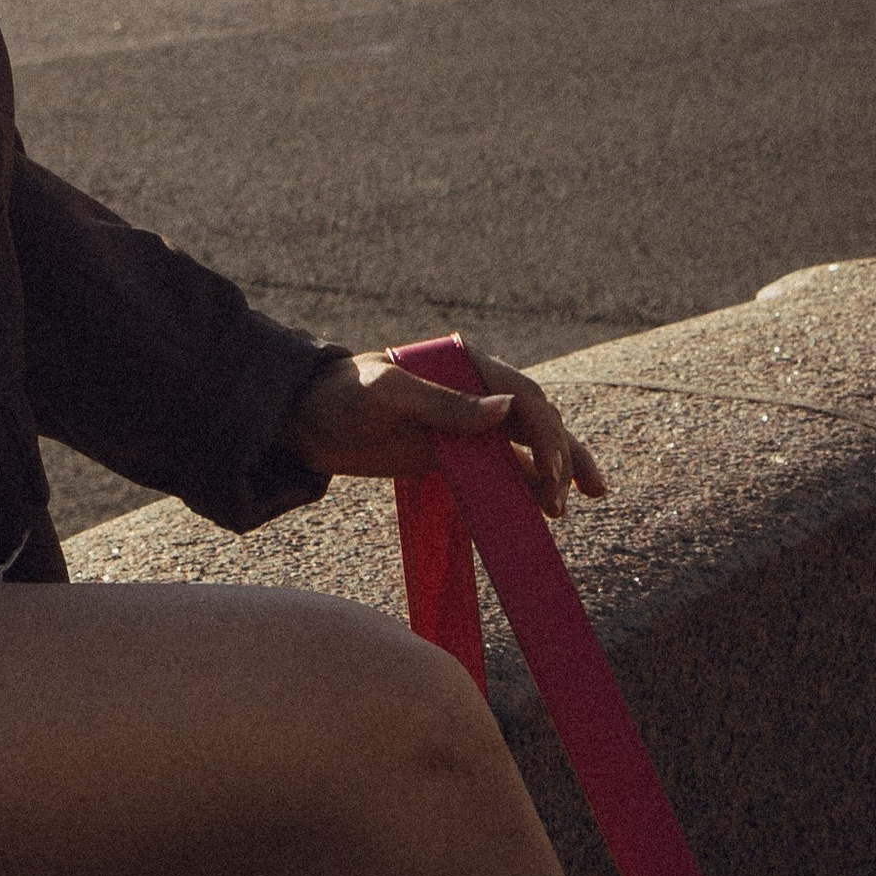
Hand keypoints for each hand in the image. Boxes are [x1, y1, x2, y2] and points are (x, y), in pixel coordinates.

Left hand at [288, 346, 605, 520]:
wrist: (308, 421)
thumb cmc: (343, 395)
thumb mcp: (389, 395)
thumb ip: (444, 404)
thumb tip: (507, 408)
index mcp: (463, 366)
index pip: (522, 396)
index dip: (545, 433)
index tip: (550, 474)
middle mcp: (474, 391)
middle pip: (536, 420)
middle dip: (560, 456)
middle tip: (561, 500)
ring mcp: (467, 425)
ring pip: (528, 445)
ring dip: (555, 470)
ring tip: (568, 507)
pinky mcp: (457, 454)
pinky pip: (502, 468)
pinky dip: (527, 485)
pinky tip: (544, 509)